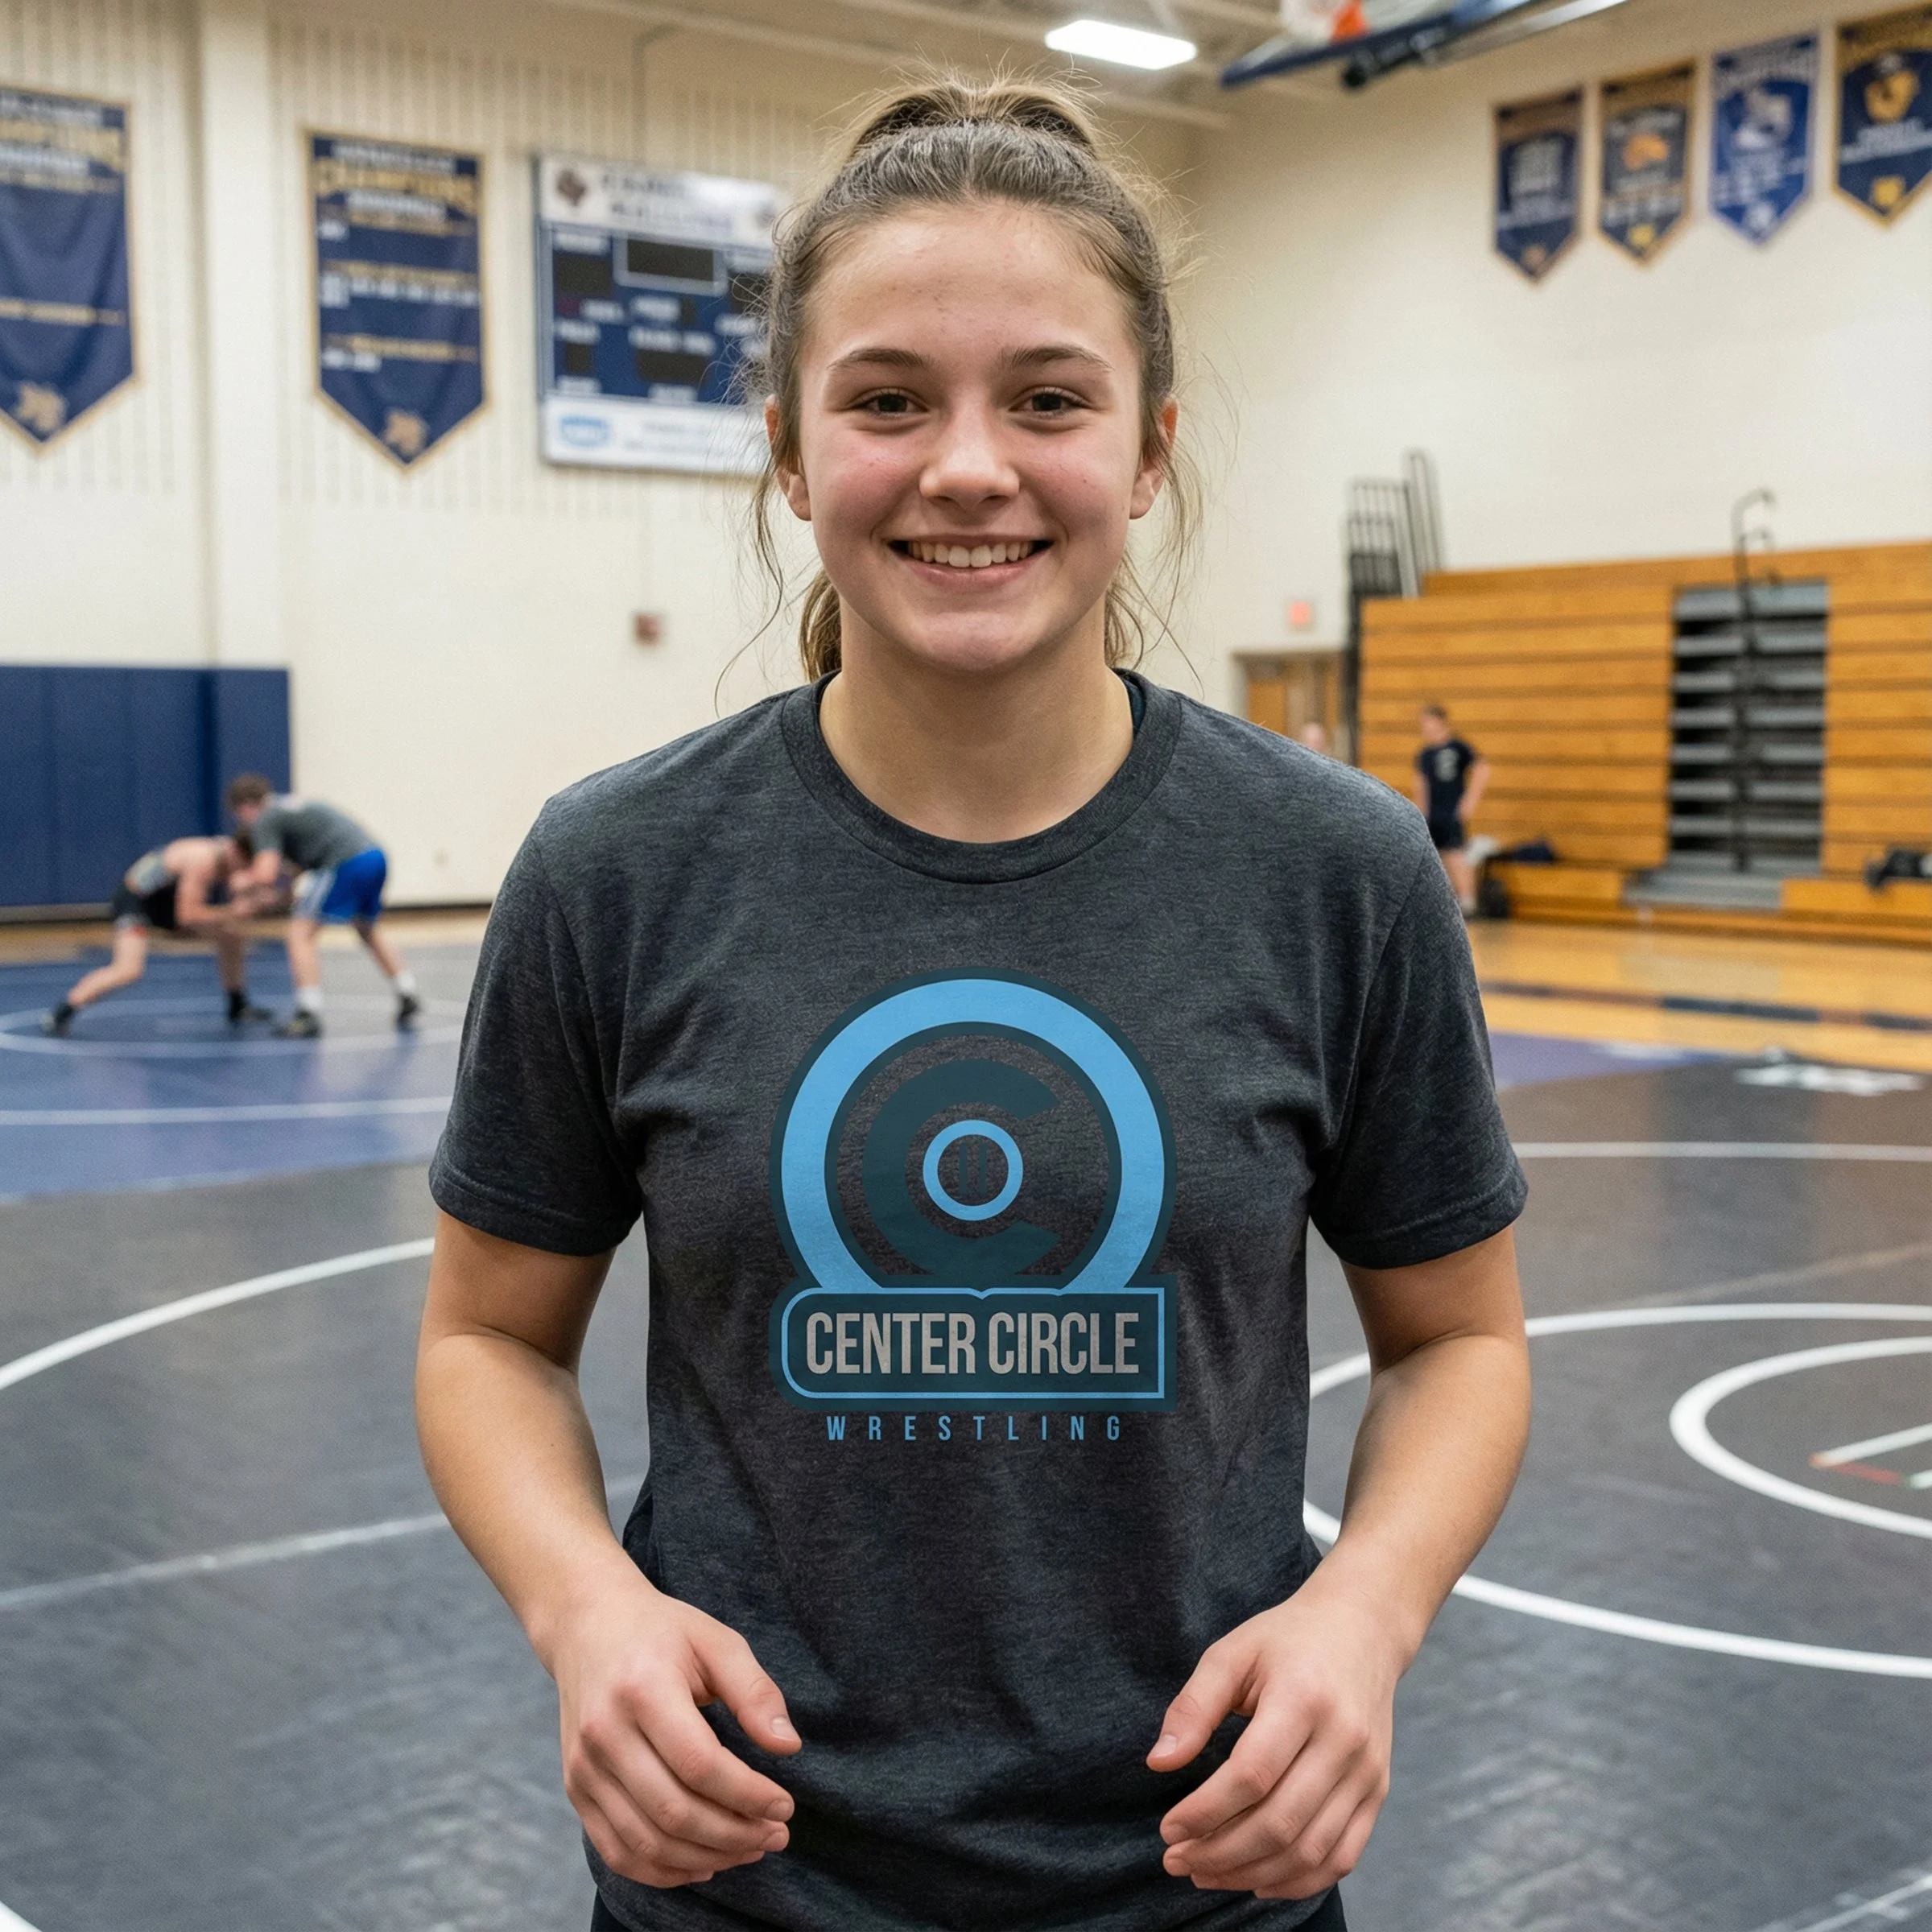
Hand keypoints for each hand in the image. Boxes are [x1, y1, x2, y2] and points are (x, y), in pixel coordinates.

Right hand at [551, 1567, 800, 1887]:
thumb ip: (755, 1691)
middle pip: (674, 1811)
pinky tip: (704, 1862)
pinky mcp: (575, 1789)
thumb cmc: (662, 1632)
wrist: (588, 1627)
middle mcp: (604, 1734)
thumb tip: (789, 1746)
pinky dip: (663, 1870)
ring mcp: (583, 1768)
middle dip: (734, 1834)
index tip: (785, 1806)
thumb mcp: (716, 1641)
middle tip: (777, 1836)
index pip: (699, 1764)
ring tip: (750, 1849)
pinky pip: (617, 1851)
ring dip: (706, 1857)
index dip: (748, 1795)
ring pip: (646, 1841)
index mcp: (642, 1688)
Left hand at [1148, 1579, 1404, 1898]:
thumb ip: (1193, 1706)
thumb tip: (1159, 1763)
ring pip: (1310, 1850)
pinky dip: (1298, 1881)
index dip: (1205, 1811)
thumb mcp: (1232, 1653)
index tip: (1168, 1829)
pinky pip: (1342, 1857)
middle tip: (1176, 1859)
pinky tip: (1257, 1879)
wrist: (1362, 1629)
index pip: (1252, 1775)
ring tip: (1205, 1872)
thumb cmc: (1287, 1640)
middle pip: (1280, 1821)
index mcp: (1304, 1698)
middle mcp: (1343, 1740)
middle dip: (1220, 1852)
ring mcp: (1367, 1772)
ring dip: (1251, 1873)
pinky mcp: (1377, 1792)